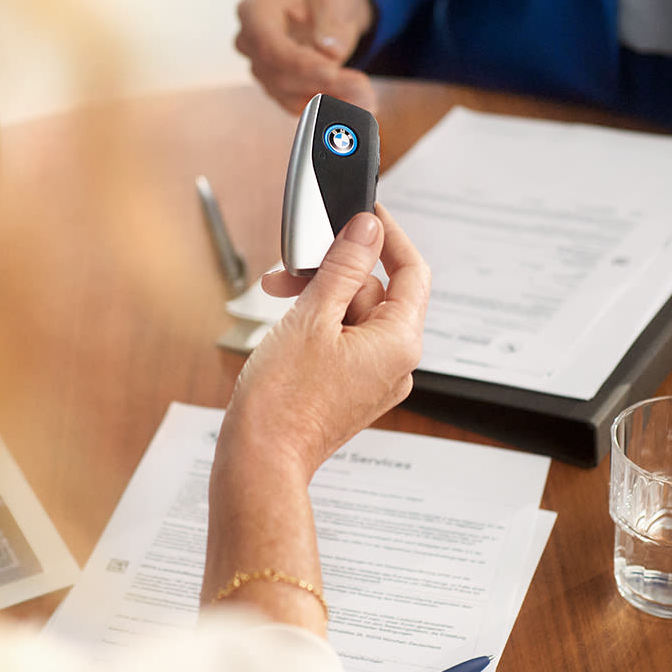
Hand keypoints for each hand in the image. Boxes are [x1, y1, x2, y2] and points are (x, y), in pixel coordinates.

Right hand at [217, 205, 428, 486]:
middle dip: (333, 273)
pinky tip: (287, 326)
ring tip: (279, 298)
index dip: (387, 236)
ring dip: (319, 298)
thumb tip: (366, 229)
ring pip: (355, 316)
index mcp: (399, 342)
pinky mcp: (352, 390)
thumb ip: (344, 266)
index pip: (411, 270)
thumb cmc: (283, 399)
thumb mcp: (313, 315)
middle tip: (291, 267)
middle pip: (376, 292)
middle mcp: (396, 363)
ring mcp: (375, 380)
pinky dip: (319, 325)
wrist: (260, 458)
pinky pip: (345, 342)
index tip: (364, 212)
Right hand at [234, 0, 378, 112]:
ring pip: (291, 97)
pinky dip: (330, 110)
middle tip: (365, 88)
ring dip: (331, 103)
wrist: (330, 2)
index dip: (300, 64)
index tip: (332, 71)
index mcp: (254, 10)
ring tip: (369, 100)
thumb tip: (330, 51)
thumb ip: (330, 13)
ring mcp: (261, 68)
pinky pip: (301, 107)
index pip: (271, 47)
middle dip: (324, 85)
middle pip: (281, 76)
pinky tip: (360, 108)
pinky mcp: (278, 88)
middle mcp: (249, 43)